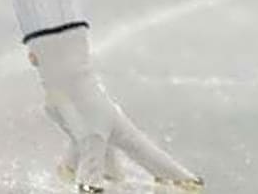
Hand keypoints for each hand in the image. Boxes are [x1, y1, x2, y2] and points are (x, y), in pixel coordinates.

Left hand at [29, 26, 202, 191]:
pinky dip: (74, 168)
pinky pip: (79, 158)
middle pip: (132, 167)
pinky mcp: (79, 134)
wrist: (63, 75)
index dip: (175, 174)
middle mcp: (117, 137)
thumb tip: (93, 190)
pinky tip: (66, 174)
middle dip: (137, 183)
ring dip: (104, 178)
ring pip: (106, 165)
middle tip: (151, 190)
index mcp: (129, 137)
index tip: (194, 183)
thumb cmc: (84, 101)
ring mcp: (98, 136)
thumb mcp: (92, 137)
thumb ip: (93, 166)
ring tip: (101, 190)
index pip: (158, 161)